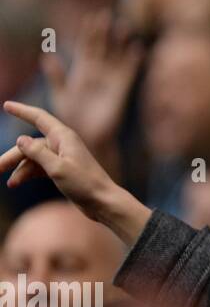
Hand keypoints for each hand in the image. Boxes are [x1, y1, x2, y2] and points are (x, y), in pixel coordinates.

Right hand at [0, 100, 150, 244]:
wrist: (103, 202)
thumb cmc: (84, 183)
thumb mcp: (57, 168)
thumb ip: (37, 152)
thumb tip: (21, 139)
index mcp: (64, 137)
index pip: (39, 118)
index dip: (22, 111)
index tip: (7, 105)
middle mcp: (63, 144)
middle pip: (30, 144)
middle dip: (13, 155)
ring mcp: (62, 157)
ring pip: (33, 157)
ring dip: (19, 168)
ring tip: (9, 184)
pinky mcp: (62, 170)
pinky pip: (39, 167)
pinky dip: (27, 174)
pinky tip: (15, 183)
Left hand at [43, 10, 143, 156]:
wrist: (89, 134)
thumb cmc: (73, 117)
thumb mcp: (60, 95)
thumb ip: (56, 76)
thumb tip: (46, 56)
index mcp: (82, 71)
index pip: (86, 47)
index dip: (88, 33)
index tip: (90, 18)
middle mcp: (98, 72)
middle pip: (102, 47)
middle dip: (103, 31)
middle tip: (105, 14)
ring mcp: (111, 79)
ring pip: (117, 55)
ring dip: (120, 42)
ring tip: (122, 26)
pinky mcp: (122, 88)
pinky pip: (130, 70)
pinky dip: (134, 59)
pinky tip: (137, 47)